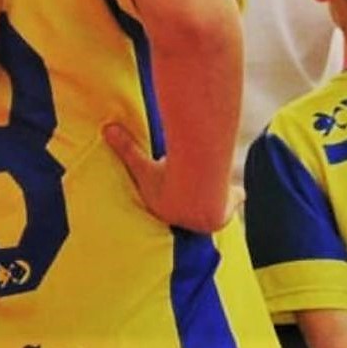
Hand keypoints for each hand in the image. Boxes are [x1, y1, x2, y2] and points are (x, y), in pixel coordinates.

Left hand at [104, 123, 243, 231]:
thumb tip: (106, 129)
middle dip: (193, 207)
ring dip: (217, 201)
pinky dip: (237, 197)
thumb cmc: (166, 180)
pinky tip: (241, 192)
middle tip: (195, 196)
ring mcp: (207, 218)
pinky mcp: (225, 211)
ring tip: (218, 193)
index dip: (169, 200)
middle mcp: (188, 219)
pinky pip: (232, 202)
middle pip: (191, 212)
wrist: (195, 193)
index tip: (172, 193)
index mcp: (167, 211)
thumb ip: (125, 148)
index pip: (167, 206)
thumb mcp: (141, 164)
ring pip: (213, 209)